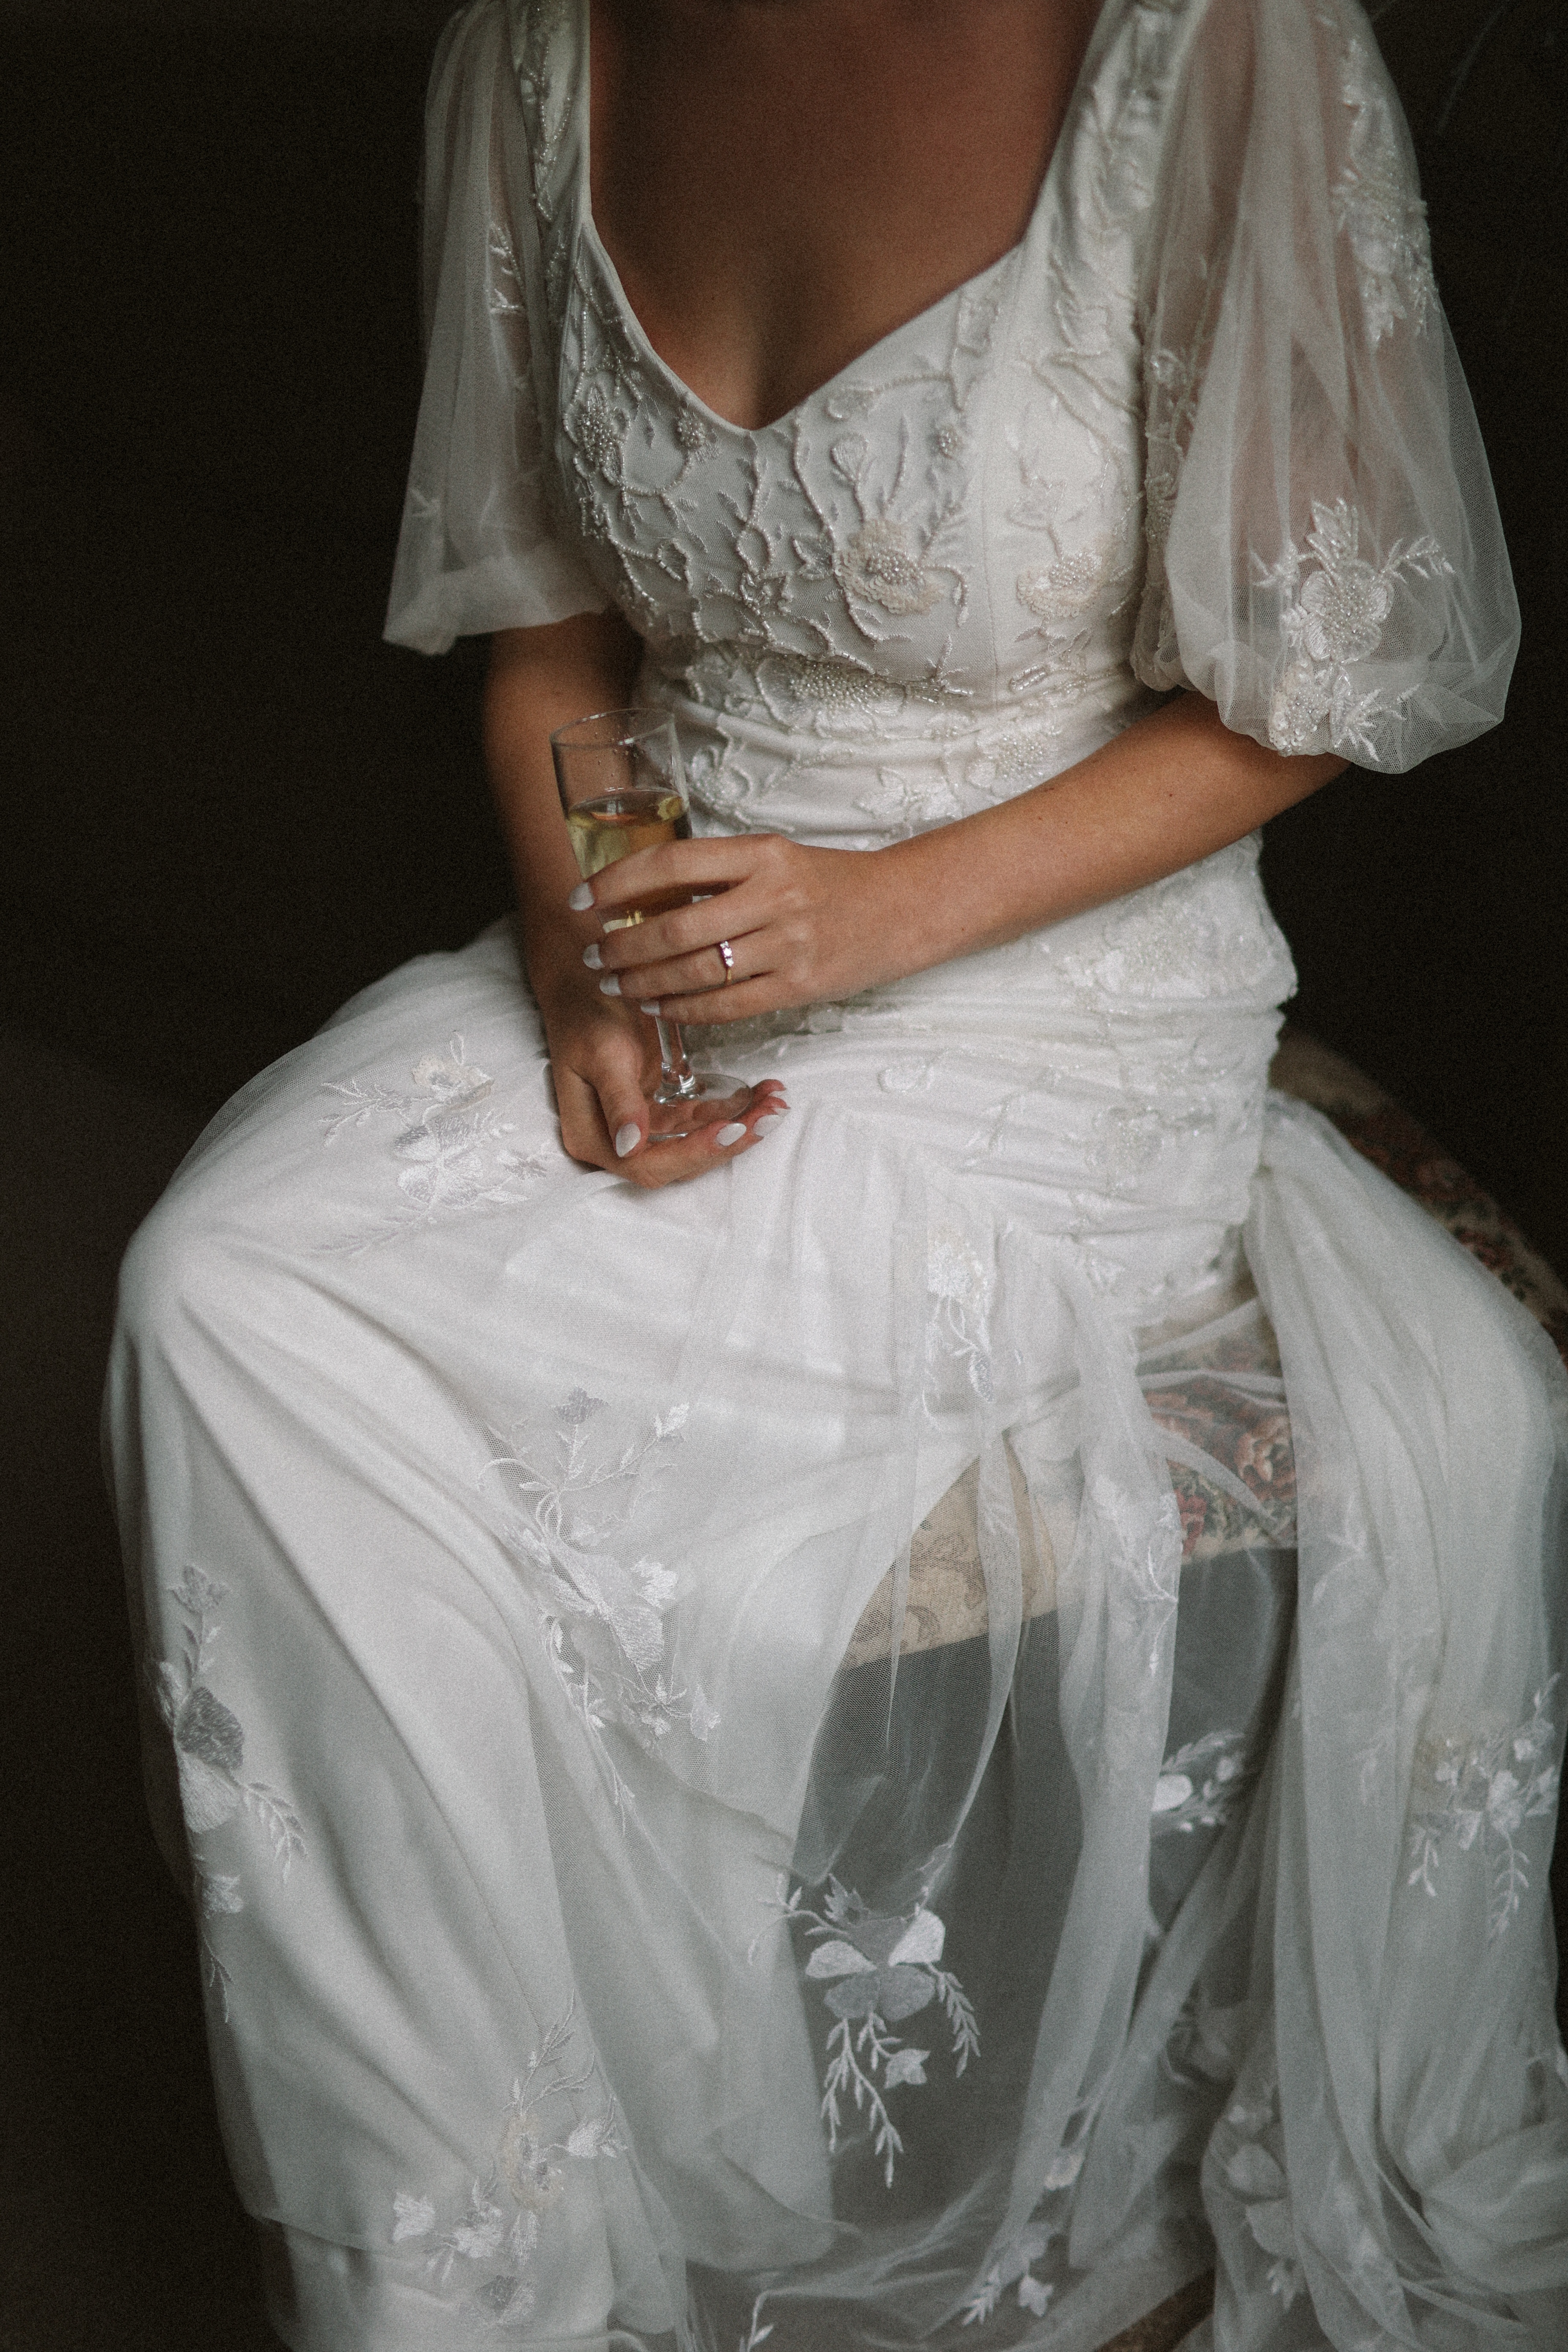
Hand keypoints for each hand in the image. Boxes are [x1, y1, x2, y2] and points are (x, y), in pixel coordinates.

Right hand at [532, 969, 787, 1188]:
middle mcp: (617, 1141)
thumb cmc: (586, 1013)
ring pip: (698, 1140)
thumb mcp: (602, 1053)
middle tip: (771, 1114)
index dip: (693, 1153)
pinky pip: (702, 1117)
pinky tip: (761, 1091)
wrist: (588, 980)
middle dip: (729, 1140)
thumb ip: (618, 1101)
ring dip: (739, 1124)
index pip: (648, 1165)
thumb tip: (629, 1146)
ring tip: (775, 1102)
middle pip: (681, 1160)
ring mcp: (643, 1127)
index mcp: (593, 1137)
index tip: (731, 1129)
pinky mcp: (663, 1109)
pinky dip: (733, 1107)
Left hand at [569, 833, 911, 1023]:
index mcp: (762, 854)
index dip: (618, 884)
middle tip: (593, 955)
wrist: (901, 909)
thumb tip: (641, 892)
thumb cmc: (827, 882)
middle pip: (675, 927)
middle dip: (622, 946)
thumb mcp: (774, 858)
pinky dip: (684, 1009)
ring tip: (616, 983)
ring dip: (644, 982)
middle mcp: (773, 897)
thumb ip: (716, 872)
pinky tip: (658, 1007)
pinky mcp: (799, 987)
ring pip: (696, 971)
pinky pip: (727, 1005)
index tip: (582, 899)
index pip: (672, 864)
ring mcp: (788, 946)